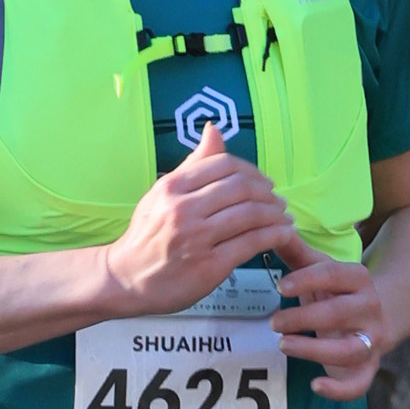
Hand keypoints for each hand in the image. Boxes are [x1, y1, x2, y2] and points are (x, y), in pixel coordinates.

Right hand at [94, 123, 297, 316]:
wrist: (125, 278)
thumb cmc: (147, 235)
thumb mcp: (162, 193)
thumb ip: (192, 164)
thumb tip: (214, 130)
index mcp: (172, 187)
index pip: (224, 164)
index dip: (252, 171)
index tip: (263, 182)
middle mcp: (184, 209)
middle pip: (241, 188)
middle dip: (267, 193)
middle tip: (278, 200)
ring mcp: (197, 238)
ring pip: (250, 215)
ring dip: (275, 214)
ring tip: (284, 217)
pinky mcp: (209, 266)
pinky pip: (250, 244)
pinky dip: (274, 236)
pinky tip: (283, 235)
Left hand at [271, 246, 386, 400]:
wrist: (376, 317)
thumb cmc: (336, 291)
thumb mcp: (320, 270)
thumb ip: (296, 253)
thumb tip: (271, 228)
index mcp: (358, 278)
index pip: (334, 275)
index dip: (307, 280)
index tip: (280, 287)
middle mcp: (370, 308)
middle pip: (339, 313)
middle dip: (303, 318)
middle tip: (273, 322)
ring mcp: (372, 339)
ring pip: (349, 349)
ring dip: (314, 349)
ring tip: (283, 345)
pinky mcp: (368, 367)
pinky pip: (359, 383)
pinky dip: (339, 389)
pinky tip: (315, 385)